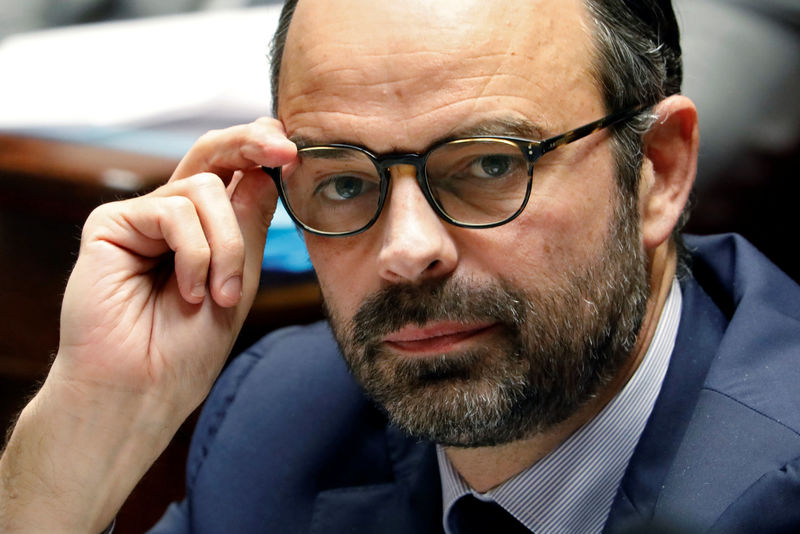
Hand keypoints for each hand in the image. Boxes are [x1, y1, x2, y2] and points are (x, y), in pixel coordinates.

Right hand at [56, 117, 294, 414]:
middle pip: (212, 154)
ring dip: (226, 246)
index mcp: (205, 229)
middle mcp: (172, 216)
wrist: (145, 389)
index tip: (294, 150)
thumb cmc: (189, 347)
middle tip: (284, 149)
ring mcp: (141, 218)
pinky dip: (195, 255)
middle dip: (250, 142)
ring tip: (220, 295)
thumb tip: (266, 167)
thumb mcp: (239, 278)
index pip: (233, 173)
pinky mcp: (110, 224)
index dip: (261, 152)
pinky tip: (189, 292)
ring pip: (204, 189)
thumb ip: (248, 223)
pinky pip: (173, 211)